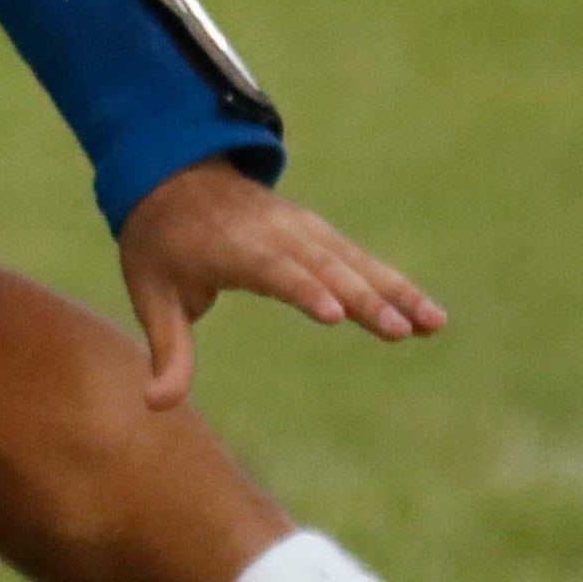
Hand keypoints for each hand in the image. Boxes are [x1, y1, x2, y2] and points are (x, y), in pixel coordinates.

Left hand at [116, 160, 445, 409]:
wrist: (172, 174)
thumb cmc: (159, 243)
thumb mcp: (150, 293)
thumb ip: (167, 351)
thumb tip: (154, 406)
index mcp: (228, 246)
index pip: (270, 268)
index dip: (302, 289)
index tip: (335, 314)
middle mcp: (270, 233)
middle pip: (322, 266)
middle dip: (360, 297)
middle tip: (397, 330)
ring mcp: (298, 229)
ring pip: (352, 261)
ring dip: (393, 291)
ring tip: (432, 324)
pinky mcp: (317, 233)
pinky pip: (360, 259)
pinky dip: (394, 283)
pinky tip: (428, 315)